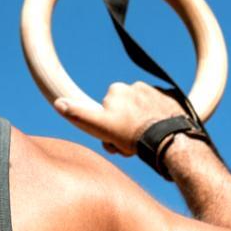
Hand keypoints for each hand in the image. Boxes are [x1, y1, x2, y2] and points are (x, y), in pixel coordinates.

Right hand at [54, 81, 187, 156]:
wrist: (171, 139)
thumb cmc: (134, 134)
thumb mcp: (101, 126)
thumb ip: (79, 115)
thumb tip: (58, 103)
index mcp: (116, 89)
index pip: (105, 110)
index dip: (107, 128)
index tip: (115, 140)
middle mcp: (135, 85)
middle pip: (124, 111)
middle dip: (124, 128)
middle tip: (131, 145)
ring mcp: (155, 91)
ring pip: (141, 112)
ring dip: (140, 125)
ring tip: (147, 141)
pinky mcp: (172, 99)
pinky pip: (159, 111)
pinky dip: (157, 121)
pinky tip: (159, 134)